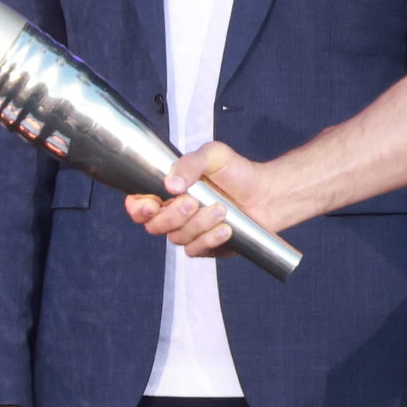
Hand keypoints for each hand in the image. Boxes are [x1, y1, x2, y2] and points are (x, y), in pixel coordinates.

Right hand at [125, 141, 283, 260]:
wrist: (267, 194)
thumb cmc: (238, 172)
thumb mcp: (213, 156)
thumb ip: (188, 164)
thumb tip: (169, 185)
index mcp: (169, 191)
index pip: (139, 206)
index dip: (138, 208)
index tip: (151, 204)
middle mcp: (175, 214)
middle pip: (154, 226)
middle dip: (173, 215)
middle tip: (194, 201)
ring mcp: (189, 232)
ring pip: (176, 238)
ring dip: (198, 224)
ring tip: (221, 209)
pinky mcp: (205, 247)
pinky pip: (195, 251)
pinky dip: (209, 239)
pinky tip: (226, 228)